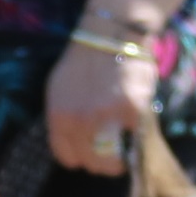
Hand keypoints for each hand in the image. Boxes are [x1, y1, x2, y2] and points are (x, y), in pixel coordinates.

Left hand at [43, 31, 158, 175]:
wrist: (111, 33)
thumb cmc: (84, 60)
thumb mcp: (58, 89)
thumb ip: (64, 117)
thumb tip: (74, 140)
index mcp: (58, 117)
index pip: (66, 156)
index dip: (80, 158)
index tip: (90, 156)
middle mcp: (79, 122)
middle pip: (92, 163)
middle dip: (103, 163)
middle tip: (113, 157)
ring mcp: (106, 118)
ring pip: (114, 160)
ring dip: (120, 158)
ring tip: (124, 146)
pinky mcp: (132, 111)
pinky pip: (135, 135)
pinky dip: (136, 129)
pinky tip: (134, 115)